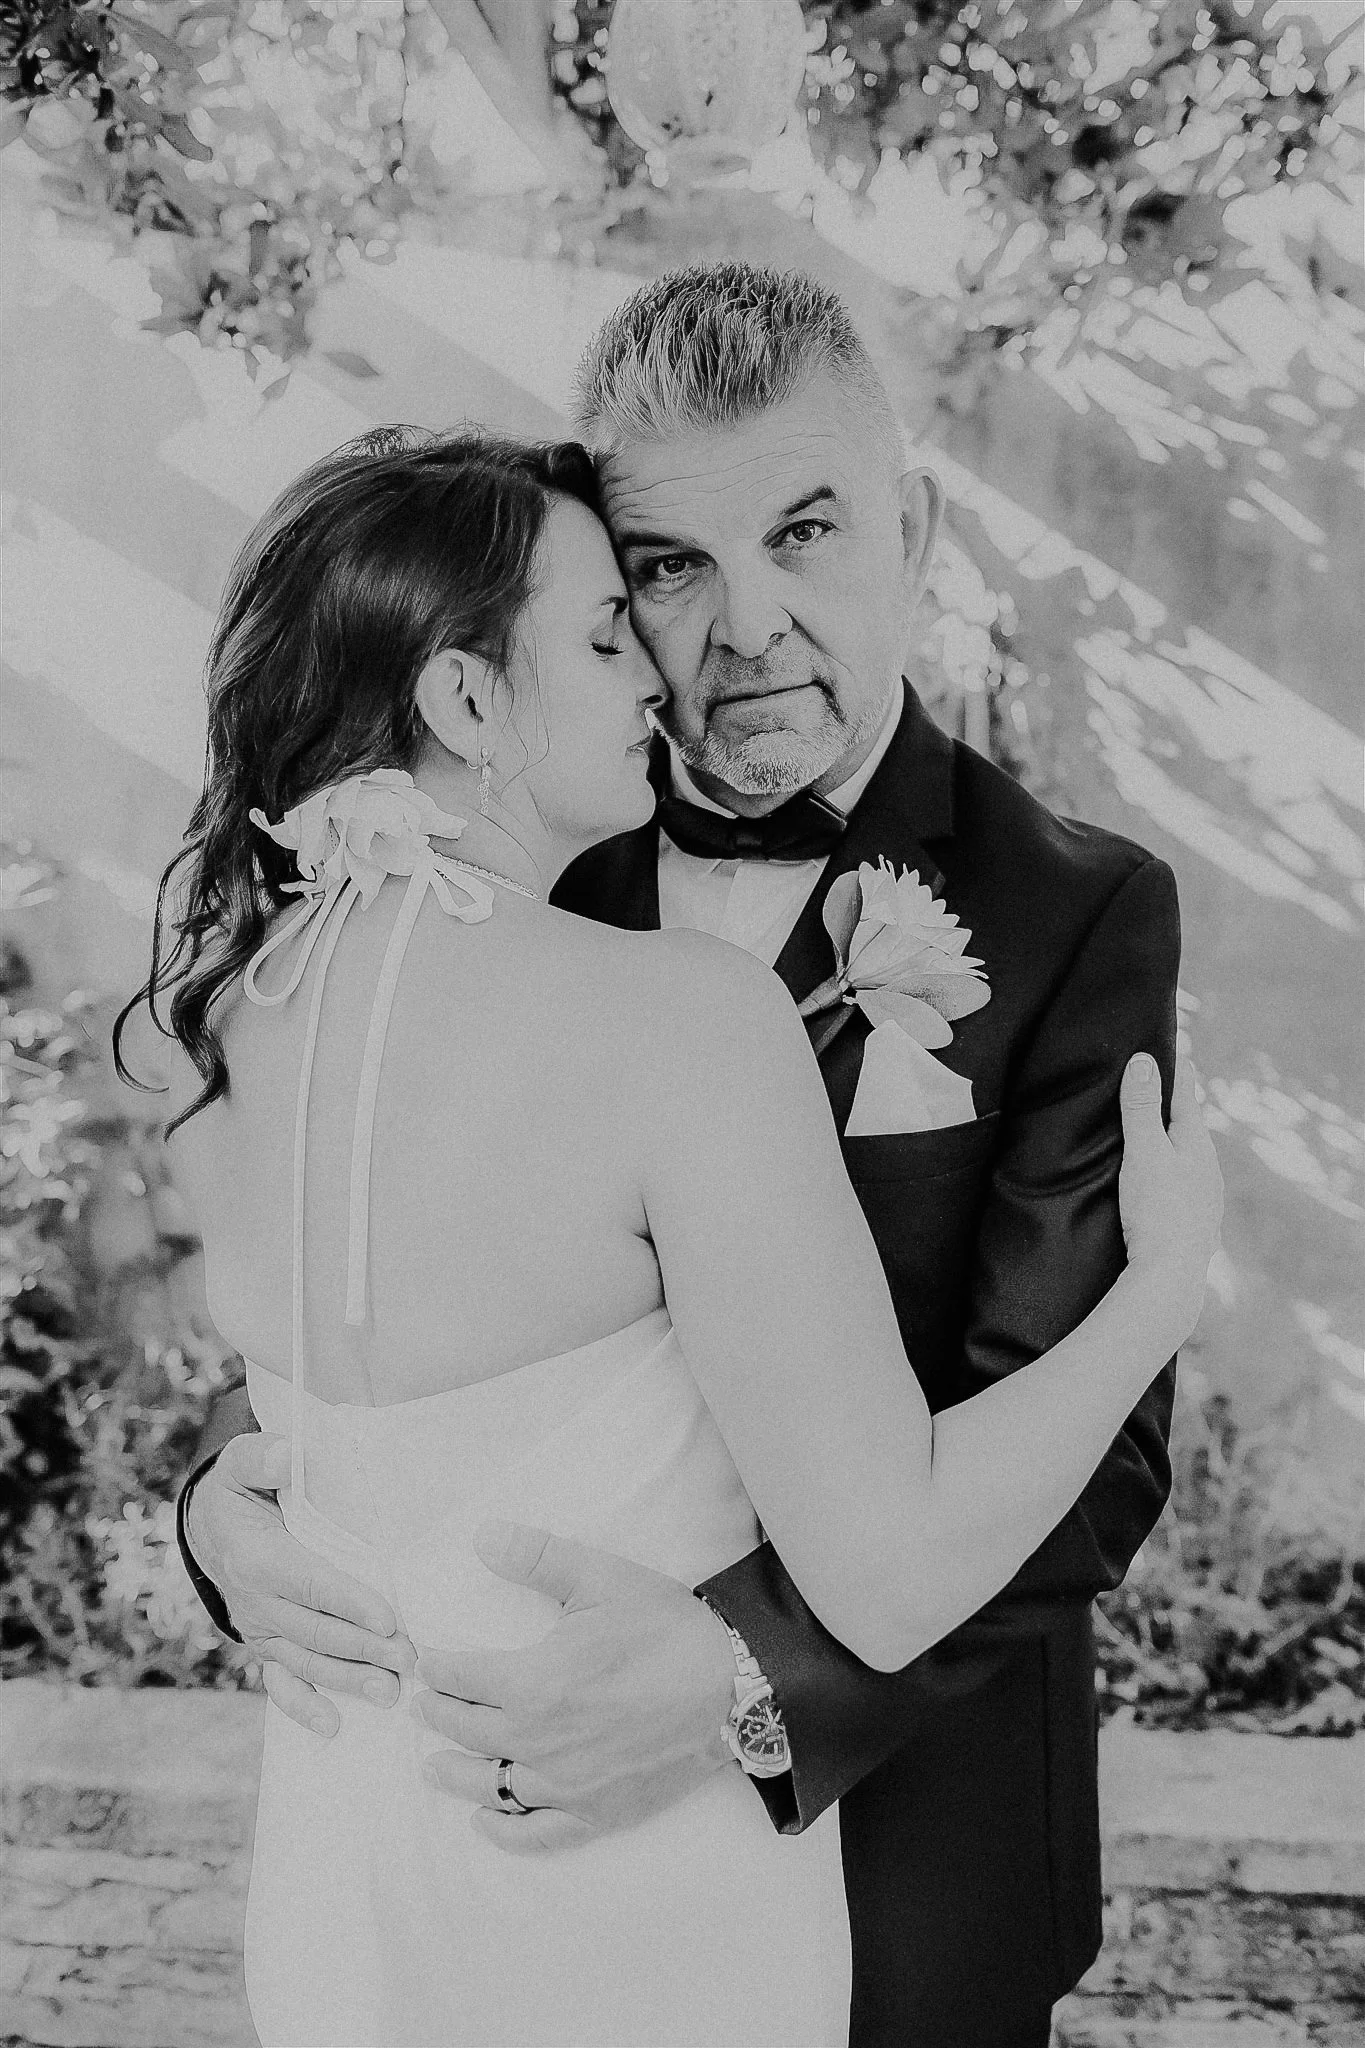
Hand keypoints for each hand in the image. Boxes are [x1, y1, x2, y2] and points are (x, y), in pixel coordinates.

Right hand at [187, 1432, 414, 1735]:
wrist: (207, 1527)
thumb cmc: (239, 1489)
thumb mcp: (241, 1461)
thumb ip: (263, 1457)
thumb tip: (287, 1455)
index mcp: (256, 1556)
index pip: (309, 1583)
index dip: (349, 1602)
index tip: (388, 1619)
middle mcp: (255, 1601)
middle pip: (316, 1629)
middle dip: (365, 1648)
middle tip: (410, 1660)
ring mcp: (260, 1629)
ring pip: (308, 1659)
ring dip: (349, 1678)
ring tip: (391, 1693)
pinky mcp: (265, 1645)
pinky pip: (281, 1681)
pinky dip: (303, 1705)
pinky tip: (333, 1726)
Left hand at [414, 1520, 738, 1853]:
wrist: (734, 1687)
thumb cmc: (667, 1629)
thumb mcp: (601, 1579)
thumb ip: (538, 1558)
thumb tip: (482, 1535)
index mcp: (535, 1682)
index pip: (462, 1677)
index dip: (437, 1668)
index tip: (425, 1663)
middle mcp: (540, 1742)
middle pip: (466, 1732)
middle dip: (437, 1715)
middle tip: (421, 1705)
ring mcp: (567, 1785)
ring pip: (490, 1786)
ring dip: (455, 1774)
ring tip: (433, 1766)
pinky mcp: (596, 1813)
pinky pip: (536, 1834)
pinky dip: (504, 1831)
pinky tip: (486, 1820)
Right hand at [1118, 1049, 1222, 1336]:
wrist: (1169, 1278)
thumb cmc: (1157, 1209)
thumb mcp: (1144, 1151)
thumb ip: (1140, 1108)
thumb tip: (1143, 1061)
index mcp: (1198, 1147)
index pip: (1187, 1100)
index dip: (1179, 1076)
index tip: (1178, 1054)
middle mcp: (1208, 1172)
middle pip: (1190, 1132)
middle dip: (1176, 1113)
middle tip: (1165, 1092)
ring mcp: (1204, 1203)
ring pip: (1188, 1165)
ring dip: (1173, 1149)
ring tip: (1157, 1141)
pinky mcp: (1193, 1228)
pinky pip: (1182, 1191)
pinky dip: (1170, 1179)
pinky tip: (1160, 1190)